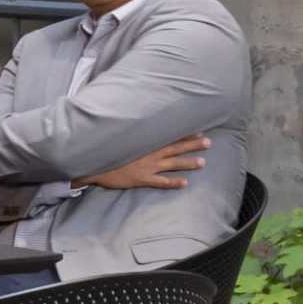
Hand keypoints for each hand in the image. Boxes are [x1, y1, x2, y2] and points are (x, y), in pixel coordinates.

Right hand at [78, 133, 210, 193]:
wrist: (93, 164)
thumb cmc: (106, 149)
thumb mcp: (119, 137)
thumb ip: (132, 132)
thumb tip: (137, 120)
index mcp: (145, 142)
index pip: (169, 136)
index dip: (184, 133)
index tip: (199, 130)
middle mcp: (150, 153)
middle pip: (176, 148)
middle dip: (193, 145)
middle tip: (209, 142)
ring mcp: (147, 167)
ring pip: (173, 164)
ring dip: (188, 163)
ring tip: (203, 162)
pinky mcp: (142, 179)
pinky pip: (161, 182)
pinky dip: (174, 182)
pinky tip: (185, 183)